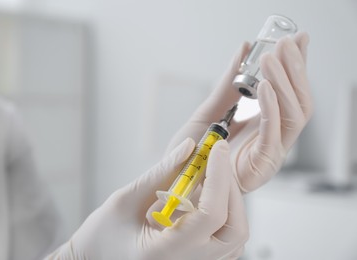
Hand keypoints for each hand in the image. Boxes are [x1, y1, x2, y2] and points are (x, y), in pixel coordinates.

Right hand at [46, 139, 247, 259]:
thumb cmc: (99, 238)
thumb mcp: (125, 201)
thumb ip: (161, 173)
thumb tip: (189, 147)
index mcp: (166, 251)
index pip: (211, 215)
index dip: (219, 177)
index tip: (216, 148)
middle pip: (235, 230)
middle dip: (230, 189)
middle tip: (215, 160)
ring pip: (235, 237)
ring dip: (230, 201)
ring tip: (210, 176)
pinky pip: (224, 241)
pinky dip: (224, 214)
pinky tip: (205, 196)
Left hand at [166, 32, 312, 191]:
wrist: (172, 186)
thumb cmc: (189, 154)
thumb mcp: (209, 112)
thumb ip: (226, 86)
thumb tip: (243, 50)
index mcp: (261, 129)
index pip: (287, 96)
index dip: (293, 69)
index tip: (294, 42)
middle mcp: (270, 141)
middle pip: (297, 104)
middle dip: (294, 72)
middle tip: (288, 43)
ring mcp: (268, 156)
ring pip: (293, 117)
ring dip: (283, 84)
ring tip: (271, 58)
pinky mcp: (260, 169)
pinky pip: (272, 135)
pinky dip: (270, 109)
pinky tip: (264, 86)